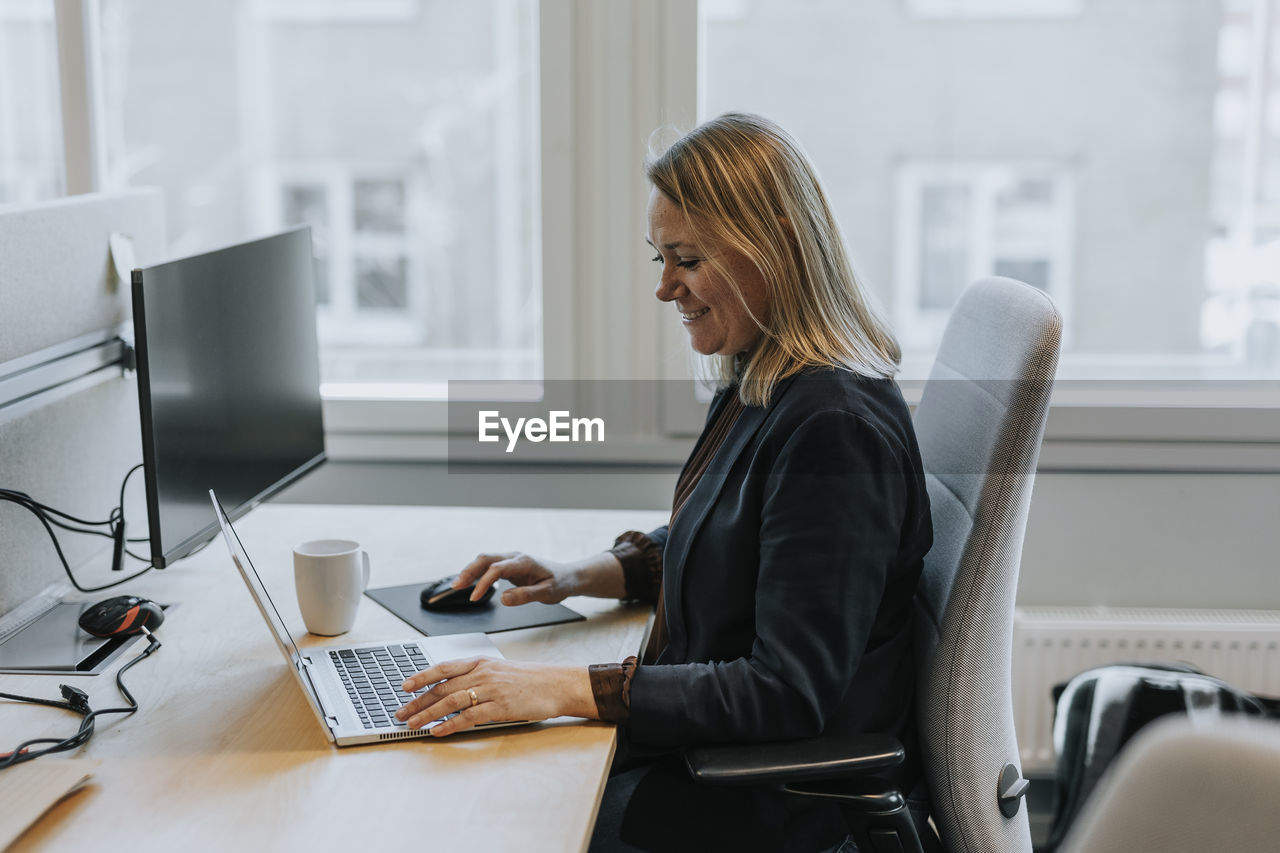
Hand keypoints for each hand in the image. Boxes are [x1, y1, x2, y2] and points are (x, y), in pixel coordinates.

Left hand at [394, 657, 595, 735]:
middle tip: (400, 712)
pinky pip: (469, 717)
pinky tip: (438, 732)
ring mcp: (491, 690)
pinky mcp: (500, 707)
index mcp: (481, 662)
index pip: (444, 667)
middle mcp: (483, 673)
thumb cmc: (530, 679)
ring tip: (412, 724)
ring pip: (451, 702)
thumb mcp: (501, 670)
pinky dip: (450, 725)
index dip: (422, 676)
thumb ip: (478, 676)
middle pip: (442, 687)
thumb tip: (453, 688)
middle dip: (418, 701)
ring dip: (428, 714)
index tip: (404, 686)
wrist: (557, 684)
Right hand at [457, 552, 574, 604]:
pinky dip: (476, 572)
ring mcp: (511, 559)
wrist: (568, 576)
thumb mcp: (547, 594)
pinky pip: (489, 565)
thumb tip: (504, 599)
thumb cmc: (559, 583)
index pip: (496, 569)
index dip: (483, 582)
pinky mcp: (509, 565)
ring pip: (485, 559)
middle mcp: (515, 557)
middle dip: (468, 571)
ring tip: (457, 585)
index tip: (475, 597)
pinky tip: (469, 582)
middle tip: (455, 586)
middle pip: (486, 558)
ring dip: (470, 570)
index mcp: (524, 562)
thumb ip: (526, 596)